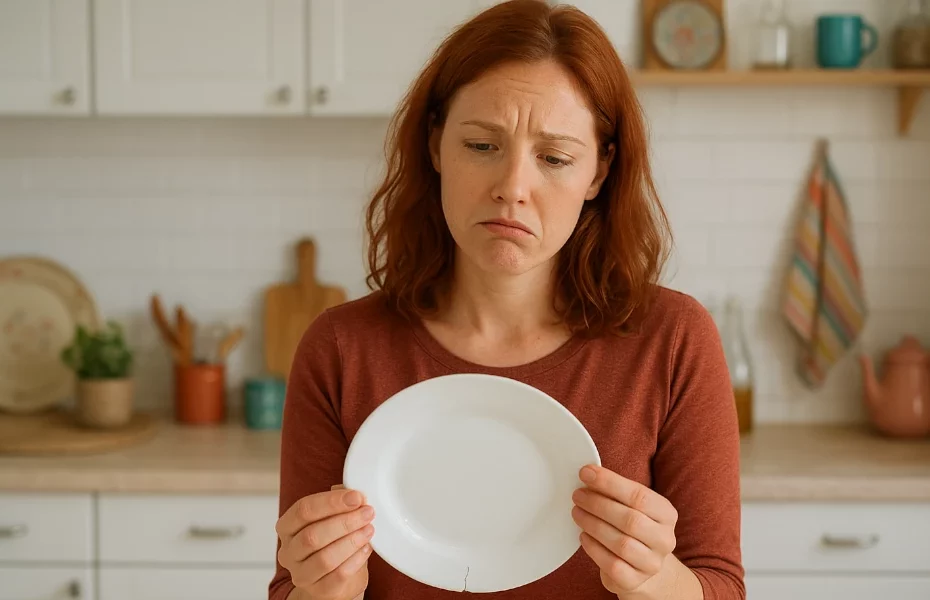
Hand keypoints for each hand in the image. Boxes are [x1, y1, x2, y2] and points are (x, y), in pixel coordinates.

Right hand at [275, 485, 374, 599]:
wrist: (333, 580)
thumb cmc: (330, 543)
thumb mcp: (332, 518)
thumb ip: (339, 502)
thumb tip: (353, 490)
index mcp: (287, 527)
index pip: (303, 510)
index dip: (331, 502)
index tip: (357, 496)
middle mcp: (289, 552)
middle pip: (312, 535)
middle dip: (344, 521)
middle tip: (368, 512)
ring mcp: (301, 574)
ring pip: (325, 557)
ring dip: (352, 540)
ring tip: (369, 530)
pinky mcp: (319, 591)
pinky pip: (338, 575)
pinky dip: (356, 559)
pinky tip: (367, 548)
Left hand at [571, 465, 677, 595]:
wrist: (643, 567)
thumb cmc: (633, 528)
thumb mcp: (633, 507)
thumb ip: (616, 492)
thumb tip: (588, 474)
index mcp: (667, 514)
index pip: (640, 495)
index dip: (610, 483)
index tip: (585, 473)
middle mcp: (664, 539)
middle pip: (630, 520)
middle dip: (598, 504)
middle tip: (577, 495)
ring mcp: (652, 563)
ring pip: (621, 543)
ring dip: (593, 525)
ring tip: (577, 513)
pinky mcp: (635, 581)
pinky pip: (612, 564)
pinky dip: (594, 548)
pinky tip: (583, 536)